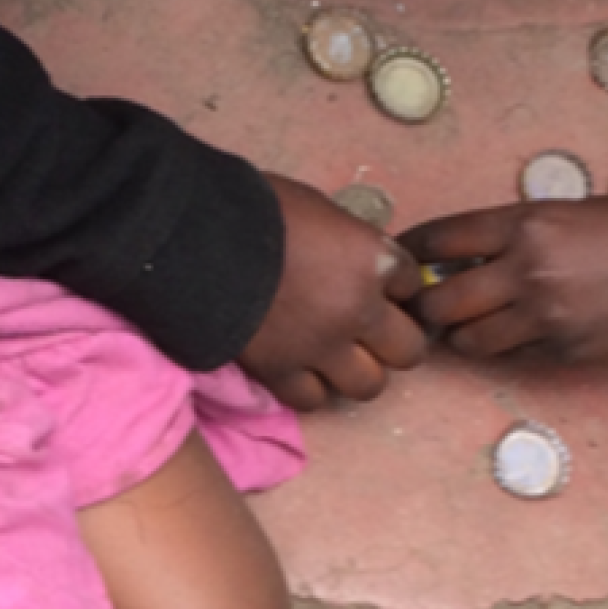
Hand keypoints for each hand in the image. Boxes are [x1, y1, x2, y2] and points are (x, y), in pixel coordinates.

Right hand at [240, 175, 427, 410]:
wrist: (194, 236)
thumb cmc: (257, 207)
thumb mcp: (322, 210)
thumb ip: (350, 243)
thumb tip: (355, 262)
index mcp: (374, 261)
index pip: (413, 284)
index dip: (396, 286)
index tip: (377, 284)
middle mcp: (359, 310)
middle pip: (409, 351)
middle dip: (393, 341)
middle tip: (369, 333)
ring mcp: (323, 348)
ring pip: (370, 386)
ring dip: (358, 372)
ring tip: (336, 359)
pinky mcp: (282, 372)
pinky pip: (314, 401)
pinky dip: (311, 388)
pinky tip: (299, 371)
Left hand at [400, 197, 607, 362]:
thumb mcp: (580, 211)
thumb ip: (523, 231)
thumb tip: (474, 252)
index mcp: (528, 221)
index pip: (439, 238)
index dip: (408, 251)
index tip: (396, 259)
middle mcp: (526, 268)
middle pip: (436, 300)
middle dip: (422, 305)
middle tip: (422, 306)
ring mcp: (545, 316)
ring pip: (467, 339)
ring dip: (459, 334)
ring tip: (468, 325)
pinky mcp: (565, 352)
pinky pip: (513, 355)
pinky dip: (505, 348)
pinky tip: (519, 335)